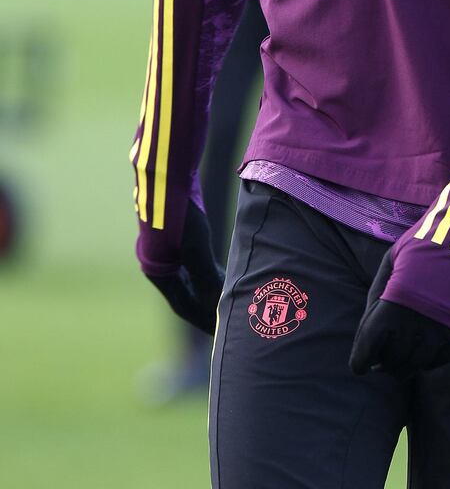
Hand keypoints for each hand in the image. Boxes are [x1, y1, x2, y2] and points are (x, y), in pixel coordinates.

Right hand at [144, 200, 223, 334]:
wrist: (167, 174)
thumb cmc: (179, 211)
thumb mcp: (195, 247)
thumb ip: (205, 278)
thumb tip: (219, 305)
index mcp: (158, 272)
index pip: (185, 307)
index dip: (205, 321)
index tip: (223, 335)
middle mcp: (160, 264)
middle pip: (189, 295)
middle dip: (209, 309)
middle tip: (230, 324)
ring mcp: (167, 250)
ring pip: (193, 278)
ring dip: (211, 290)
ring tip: (232, 302)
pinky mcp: (178, 236)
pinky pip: (195, 262)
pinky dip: (210, 272)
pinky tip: (225, 275)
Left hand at [349, 249, 449, 380]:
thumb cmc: (420, 248)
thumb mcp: (389, 265)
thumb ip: (375, 301)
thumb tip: (368, 340)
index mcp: (391, 309)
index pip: (366, 354)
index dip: (360, 361)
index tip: (362, 365)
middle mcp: (415, 327)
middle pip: (389, 363)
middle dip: (382, 360)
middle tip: (383, 353)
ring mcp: (439, 336)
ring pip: (413, 367)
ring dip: (405, 361)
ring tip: (403, 348)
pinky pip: (436, 363)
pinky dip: (427, 358)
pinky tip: (424, 344)